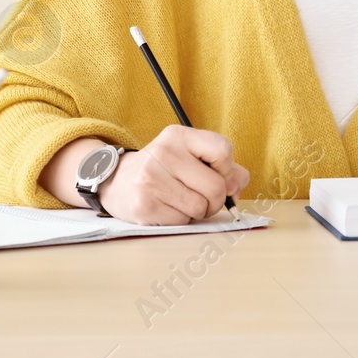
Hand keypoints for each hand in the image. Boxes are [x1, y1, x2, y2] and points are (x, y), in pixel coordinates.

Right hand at [98, 125, 249, 224]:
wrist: (118, 181)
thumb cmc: (164, 169)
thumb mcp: (189, 155)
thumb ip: (222, 165)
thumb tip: (239, 183)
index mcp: (178, 136)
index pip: (222, 150)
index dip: (228, 169)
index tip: (219, 174)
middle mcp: (164, 153)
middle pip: (216, 186)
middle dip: (217, 199)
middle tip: (205, 198)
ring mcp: (151, 179)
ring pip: (201, 207)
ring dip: (199, 211)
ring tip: (184, 202)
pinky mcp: (144, 205)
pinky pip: (182, 221)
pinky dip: (181, 219)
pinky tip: (168, 208)